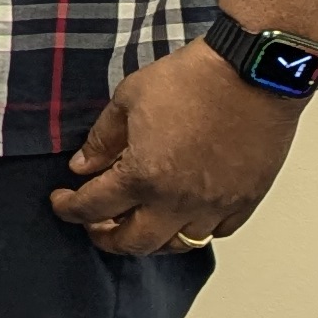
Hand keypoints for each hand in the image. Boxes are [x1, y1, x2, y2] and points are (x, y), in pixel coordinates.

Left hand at [51, 44, 295, 255]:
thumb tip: (82, 167)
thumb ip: (102, 140)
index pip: (92, 209)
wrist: (255, 72)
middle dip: (106, 237)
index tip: (62, 201)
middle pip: (133, 243)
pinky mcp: (246, 199)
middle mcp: (179, 201)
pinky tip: (183, 215)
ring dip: (151, 238)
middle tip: (95, 224)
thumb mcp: (129, 99)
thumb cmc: (194, 80)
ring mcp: (216, 205)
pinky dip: (195, 230)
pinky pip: (217, 232)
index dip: (68, 208)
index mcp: (143, 177)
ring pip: (176, 245)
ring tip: (138, 221)